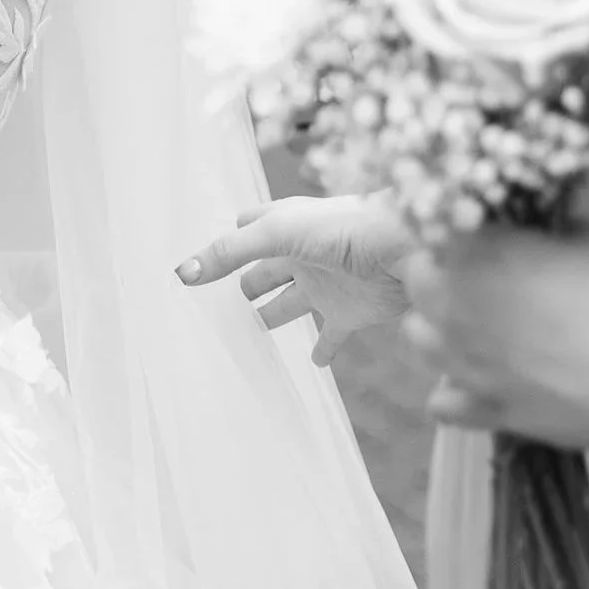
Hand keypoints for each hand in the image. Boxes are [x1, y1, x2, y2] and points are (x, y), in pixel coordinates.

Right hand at [177, 192, 411, 366]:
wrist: (406, 249)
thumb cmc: (341, 228)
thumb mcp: (276, 233)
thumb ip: (229, 253)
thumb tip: (182, 274)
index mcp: (284, 226)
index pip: (247, 229)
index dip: (230, 243)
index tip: (205, 262)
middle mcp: (302, 255)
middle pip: (264, 271)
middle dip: (245, 284)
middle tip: (218, 308)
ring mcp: (326, 285)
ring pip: (290, 303)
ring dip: (273, 315)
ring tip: (251, 333)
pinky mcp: (350, 313)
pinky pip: (331, 336)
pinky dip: (323, 349)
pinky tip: (314, 363)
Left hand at [402, 226, 588, 451]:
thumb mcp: (580, 233)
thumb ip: (533, 227)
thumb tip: (519, 223)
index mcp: (473, 255)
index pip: (429, 230)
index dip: (451, 231)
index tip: (473, 235)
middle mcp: (453, 308)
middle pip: (416, 281)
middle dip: (439, 273)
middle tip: (476, 276)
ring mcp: (463, 364)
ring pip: (417, 338)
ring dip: (437, 327)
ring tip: (474, 326)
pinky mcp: (484, 411)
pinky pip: (441, 401)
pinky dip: (453, 389)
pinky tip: (481, 379)